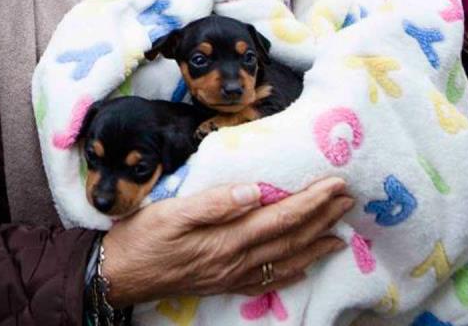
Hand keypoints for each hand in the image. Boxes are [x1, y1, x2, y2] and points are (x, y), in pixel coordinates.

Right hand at [101, 177, 351, 305]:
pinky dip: (292, 271)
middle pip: (290, 238)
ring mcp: (232, 276)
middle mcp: (236, 261)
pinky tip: (304, 265)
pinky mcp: (223, 283)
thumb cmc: (140, 237)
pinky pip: (268, 280)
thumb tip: (253, 190)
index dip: (311, 202)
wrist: (119, 274)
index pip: (280, 218)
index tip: (335, 184)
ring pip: (286, 260)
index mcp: (226, 239)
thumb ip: (213, 203)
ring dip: (316, 243)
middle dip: (322, 218)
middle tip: (348, 199)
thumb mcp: (171, 212)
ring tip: (340, 230)